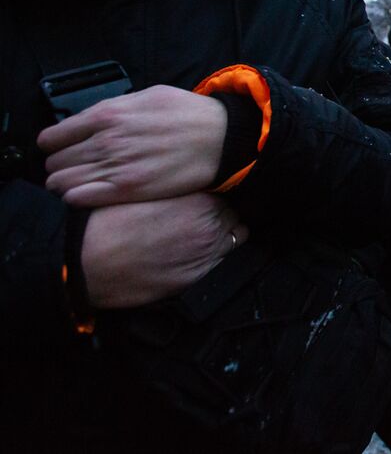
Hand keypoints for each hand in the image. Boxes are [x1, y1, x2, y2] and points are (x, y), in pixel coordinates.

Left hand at [40, 85, 226, 206]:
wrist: (221, 138)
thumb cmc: (188, 114)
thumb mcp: (148, 96)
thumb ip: (115, 108)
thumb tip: (90, 119)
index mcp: (107, 115)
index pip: (53, 137)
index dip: (52, 145)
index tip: (59, 149)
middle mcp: (105, 141)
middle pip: (55, 161)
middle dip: (58, 165)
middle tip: (71, 167)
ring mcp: (115, 167)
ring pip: (61, 182)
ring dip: (64, 183)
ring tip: (77, 183)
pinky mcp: (126, 190)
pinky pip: (79, 198)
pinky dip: (76, 197)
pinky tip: (88, 193)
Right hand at [81, 192, 247, 307]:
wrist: (87, 263)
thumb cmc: (107, 224)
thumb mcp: (142, 191)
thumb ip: (173, 186)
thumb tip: (187, 182)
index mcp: (198, 199)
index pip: (226, 189)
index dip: (214, 192)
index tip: (205, 194)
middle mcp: (209, 225)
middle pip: (232, 212)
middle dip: (221, 212)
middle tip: (203, 214)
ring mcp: (206, 252)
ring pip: (235, 235)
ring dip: (224, 233)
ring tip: (202, 233)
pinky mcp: (198, 276)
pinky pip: (223, 261)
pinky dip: (217, 254)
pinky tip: (198, 251)